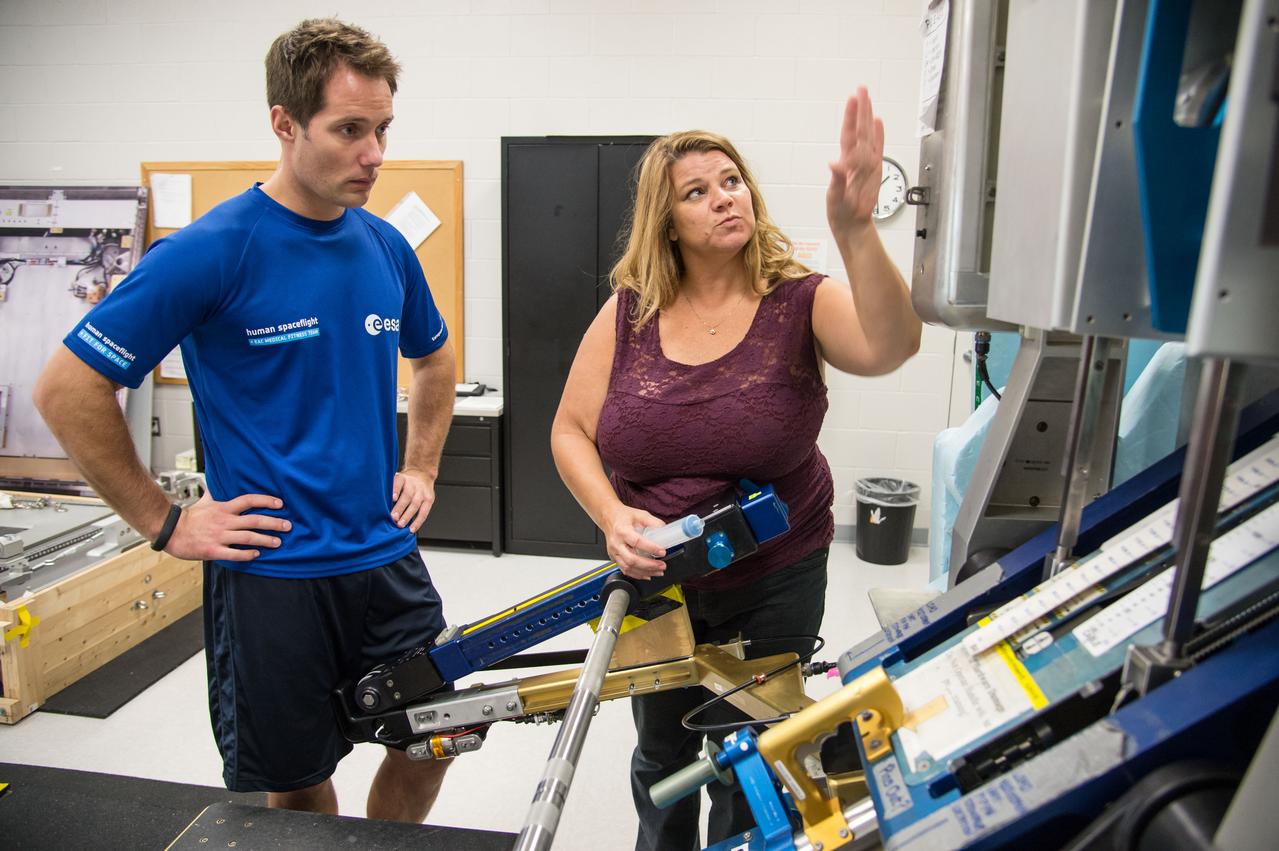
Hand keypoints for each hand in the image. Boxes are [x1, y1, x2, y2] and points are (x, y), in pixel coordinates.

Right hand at [164, 492, 290, 561]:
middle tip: (288, 526)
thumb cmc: (190, 517)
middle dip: (274, 523)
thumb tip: (221, 478)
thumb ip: (218, 492)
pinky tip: (256, 554)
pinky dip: (247, 554)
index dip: (266, 501)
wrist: (170, 530)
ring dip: (265, 540)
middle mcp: (224, 521)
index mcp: (224, 508)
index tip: (280, 504)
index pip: (249, 500)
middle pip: (254, 520)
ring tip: (278, 542)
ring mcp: (219, 536)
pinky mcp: (213, 550)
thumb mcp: (206, 500)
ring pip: (248, 538)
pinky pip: (234, 553)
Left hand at [392, 468, 436, 532]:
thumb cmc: (405, 482)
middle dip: (400, 508)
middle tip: (393, 517)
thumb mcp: (397, 480)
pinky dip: (418, 522)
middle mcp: (413, 484)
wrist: (422, 475)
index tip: (392, 498)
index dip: (396, 490)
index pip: (399, 483)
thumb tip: (379, 506)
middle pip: (407, 496)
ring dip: (407, 516)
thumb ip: (389, 490)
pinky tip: (411, 529)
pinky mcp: (429, 500)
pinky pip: (424, 513)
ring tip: (400, 525)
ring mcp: (422, 492)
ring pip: (415, 505)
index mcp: (403, 478)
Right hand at [603, 504, 667, 580]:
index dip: (650, 548)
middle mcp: (616, 543)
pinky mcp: (614, 558)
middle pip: (632, 559)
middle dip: (649, 565)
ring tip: (658, 572)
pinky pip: (625, 570)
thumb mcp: (640, 514)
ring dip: (645, 572)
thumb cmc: (622, 516)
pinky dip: (637, 575)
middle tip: (662, 565)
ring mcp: (614, 552)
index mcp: (622, 530)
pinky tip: (647, 575)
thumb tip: (665, 531)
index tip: (662, 551)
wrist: (608, 518)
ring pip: (628, 567)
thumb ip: (653, 522)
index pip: (637, 542)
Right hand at [826, 87, 885, 237]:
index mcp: (855, 168)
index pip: (852, 137)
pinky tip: (877, 121)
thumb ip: (837, 182)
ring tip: (866, 98)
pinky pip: (876, 147)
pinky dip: (877, 133)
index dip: (851, 117)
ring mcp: (870, 165)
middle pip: (863, 131)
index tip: (853, 98)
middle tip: (862, 88)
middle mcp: (865, 163)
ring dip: (868, 115)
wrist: (857, 228)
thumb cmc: (844, 216)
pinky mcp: (871, 169)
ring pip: (869, 135)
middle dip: (862, 109)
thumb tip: (835, 164)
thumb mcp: (836, 201)